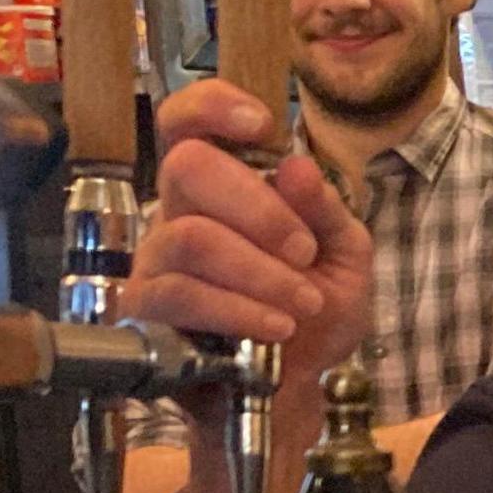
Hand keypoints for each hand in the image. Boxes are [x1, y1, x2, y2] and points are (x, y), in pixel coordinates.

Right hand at [118, 81, 371, 387]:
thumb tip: (297, 166)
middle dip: (257, 207)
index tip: (260, 123)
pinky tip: (276, 327)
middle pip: (186, 167)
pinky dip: (240, 308)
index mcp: (224, 187)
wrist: (297, 386)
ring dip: (259, 271)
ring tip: (301, 302)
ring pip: (190, 237)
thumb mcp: (346, 255)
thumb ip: (326, 211)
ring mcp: (157, 260)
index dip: (212, 106)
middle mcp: (179, 212)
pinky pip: (180, 293)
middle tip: (302, 250)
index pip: (187, 122)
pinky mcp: (146, 310)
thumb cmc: (314, 313)